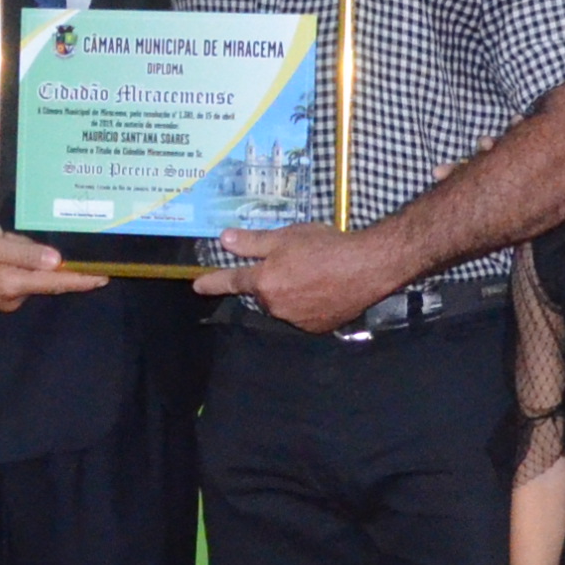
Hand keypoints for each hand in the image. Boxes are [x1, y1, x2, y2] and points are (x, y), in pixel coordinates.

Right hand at [0, 229, 106, 310]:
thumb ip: (23, 253)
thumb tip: (56, 261)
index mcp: (14, 284)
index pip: (57, 282)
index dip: (81, 279)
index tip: (104, 277)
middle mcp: (13, 298)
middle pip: (43, 279)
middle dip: (46, 261)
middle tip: (23, 239)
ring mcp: (3, 301)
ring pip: (27, 277)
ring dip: (24, 260)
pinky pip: (14, 280)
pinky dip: (12, 265)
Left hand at [192, 220, 403, 332]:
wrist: (367, 266)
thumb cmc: (325, 246)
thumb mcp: (286, 236)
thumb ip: (253, 242)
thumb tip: (224, 240)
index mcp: (264, 283)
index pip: (232, 281)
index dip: (213, 282)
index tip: (197, 286)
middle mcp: (276, 306)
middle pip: (263, 293)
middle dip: (270, 280)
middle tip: (293, 262)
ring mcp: (297, 320)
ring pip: (283, 304)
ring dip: (290, 292)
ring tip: (314, 273)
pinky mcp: (318, 328)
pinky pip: (304, 315)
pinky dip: (308, 303)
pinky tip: (325, 287)